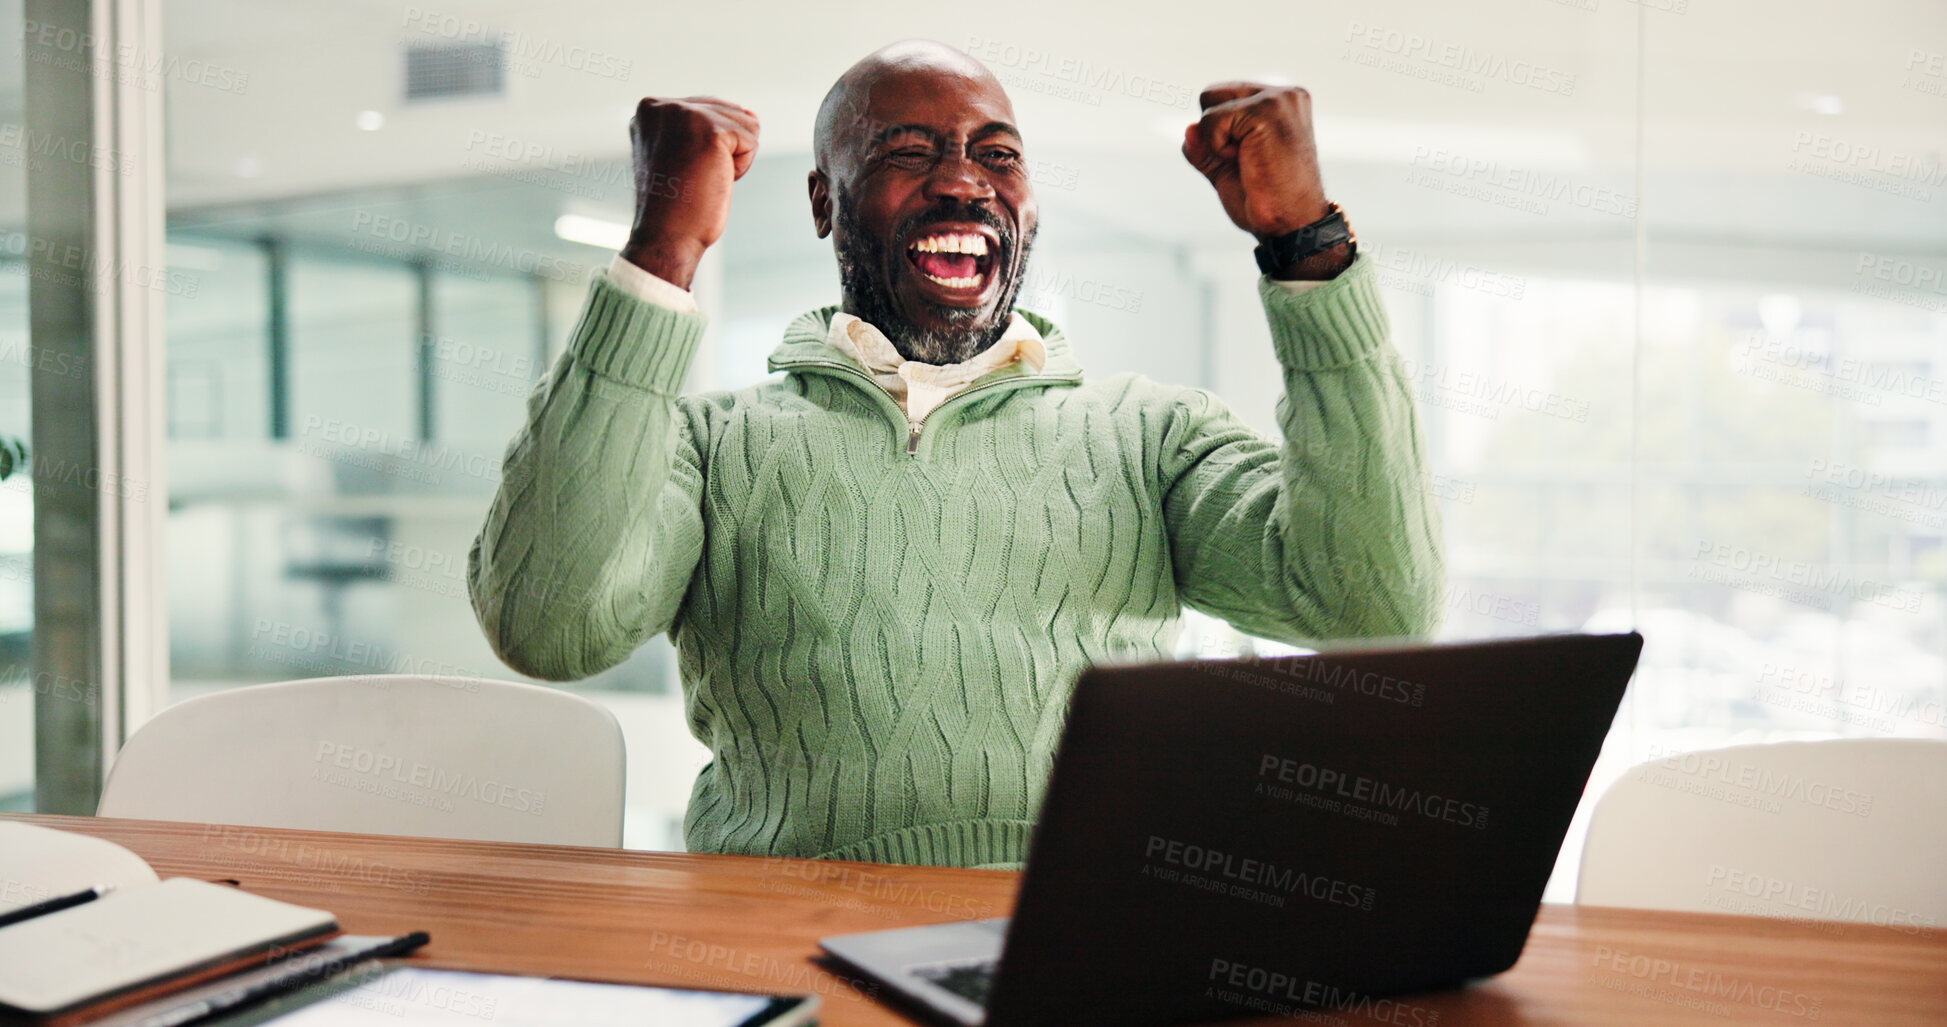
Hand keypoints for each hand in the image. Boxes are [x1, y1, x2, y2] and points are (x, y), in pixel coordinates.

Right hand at [618, 96, 759, 288]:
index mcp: (650, 108)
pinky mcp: (711, 131)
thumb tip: (752, 114)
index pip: (708, 107)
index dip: (709, 145)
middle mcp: (663, 105)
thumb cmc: (675, 205)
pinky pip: (751, 141)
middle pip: (729, 111)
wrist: (665, 237)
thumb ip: (707, 126)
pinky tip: (712, 180)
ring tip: (701, 177)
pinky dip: (741, 168)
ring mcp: (685, 114)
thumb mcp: (683, 152)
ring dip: (733, 158)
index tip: (682, 169)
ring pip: (745, 124)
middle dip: (723, 149)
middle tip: (692, 176)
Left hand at [1182, 83, 1349, 278]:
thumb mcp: (1226, 168)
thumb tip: (1188, 129)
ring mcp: (1277, 99)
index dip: (1220, 133)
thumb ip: (1204, 147)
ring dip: (1216, 141)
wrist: (1290, 225)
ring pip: (1209, 104)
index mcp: (1282, 102)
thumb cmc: (1266, 201)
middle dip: (1214, 131)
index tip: (1250, 159)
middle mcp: (1285, 94)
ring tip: (1250, 162)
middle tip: (1246, 161)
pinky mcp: (1265, 111)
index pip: (1225, 97)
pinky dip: (1217, 148)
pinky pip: (1211, 121)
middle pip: (1212, 93)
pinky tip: (1248, 162)